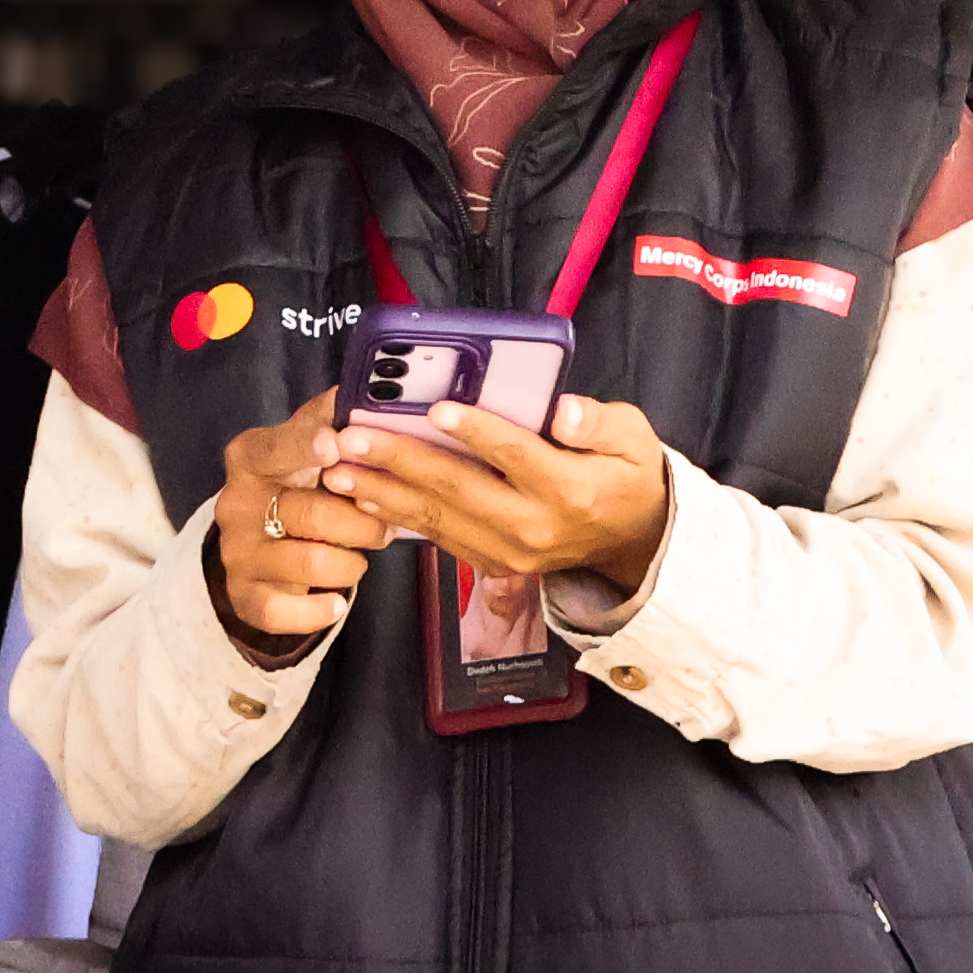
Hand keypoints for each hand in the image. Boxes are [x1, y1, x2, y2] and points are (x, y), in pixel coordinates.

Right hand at [211, 388, 394, 650]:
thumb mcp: (305, 445)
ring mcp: (238, 554)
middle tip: (384, 527)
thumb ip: (329, 417)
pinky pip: (285, 612)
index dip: (304, 447)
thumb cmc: (295, 484)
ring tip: (361, 557)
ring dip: (349, 564)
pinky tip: (336, 601)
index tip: (335, 446)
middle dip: (359, 523)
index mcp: (251, 457)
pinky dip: (320, 611)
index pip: (273, 448)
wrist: (255, 545)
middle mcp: (236, 504)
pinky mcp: (245, 597)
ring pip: (306, 564)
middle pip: (307, 513)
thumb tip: (368, 384)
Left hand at [318, 395, 674, 592]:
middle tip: (353, 437)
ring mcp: (509, 551)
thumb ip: (597, 422)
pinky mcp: (493, 564)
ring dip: (382, 492)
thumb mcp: (633, 437)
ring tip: (338, 469)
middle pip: (460, 489)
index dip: (476, 432)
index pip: (515, 455)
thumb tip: (563, 410)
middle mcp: (534, 526)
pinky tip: (364, 494)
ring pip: (438, 518)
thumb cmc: (627, 474)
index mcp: (569, 489)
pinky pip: (439, 537)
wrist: (633, 542)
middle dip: (400, 461)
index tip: (436, 409)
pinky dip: (398, 515)